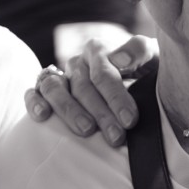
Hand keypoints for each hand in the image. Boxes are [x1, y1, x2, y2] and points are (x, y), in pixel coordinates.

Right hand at [22, 35, 154, 146]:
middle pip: (82, 86)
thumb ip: (141, 51)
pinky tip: (43, 115)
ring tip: (86, 130)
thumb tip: (118, 61)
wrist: (139, 85)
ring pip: (55, 88)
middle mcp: (77, 63)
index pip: (103, 72)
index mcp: (99, 51)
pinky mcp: (46, 93)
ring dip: (69, 110)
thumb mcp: (154, 59)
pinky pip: (34, 93)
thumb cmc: (148, 73)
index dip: (116, 97)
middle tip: (116, 137)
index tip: (130, 120)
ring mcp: (60, 77)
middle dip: (101, 113)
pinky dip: (35, 102)